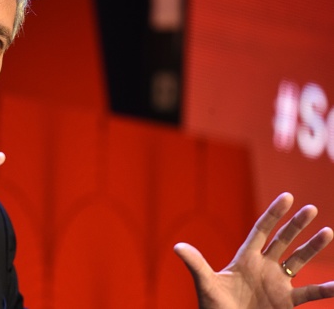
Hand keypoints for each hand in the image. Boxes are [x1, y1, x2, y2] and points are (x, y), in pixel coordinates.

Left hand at [174, 192, 333, 307]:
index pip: (261, 230)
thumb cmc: (213, 307)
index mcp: (245, 258)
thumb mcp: (205, 284)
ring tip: (328, 231)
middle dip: (296, 225)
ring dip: (313, 247)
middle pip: (282, 240)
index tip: (288, 197)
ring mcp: (276, 283)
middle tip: (312, 208)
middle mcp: (263, 267)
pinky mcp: (285, 302)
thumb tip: (177, 246)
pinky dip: (324, 289)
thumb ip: (196, 264)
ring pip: (298, 260)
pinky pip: (309, 293)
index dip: (274, 213)